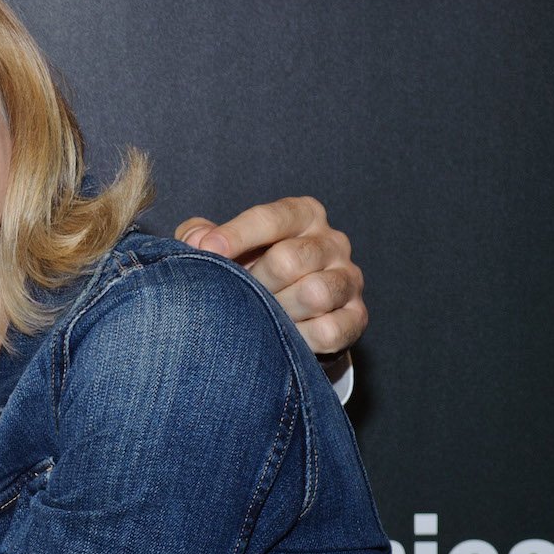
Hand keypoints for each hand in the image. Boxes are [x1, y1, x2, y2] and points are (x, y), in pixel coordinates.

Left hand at [177, 196, 365, 357]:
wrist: (285, 312)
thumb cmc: (248, 267)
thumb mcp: (221, 244)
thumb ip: (200, 235)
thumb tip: (196, 241)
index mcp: (302, 215)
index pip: (272, 218)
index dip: (235, 235)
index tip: (205, 251)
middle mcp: (332, 242)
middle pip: (290, 260)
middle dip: (255, 282)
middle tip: (237, 296)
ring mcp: (349, 279)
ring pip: (314, 295)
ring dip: (278, 311)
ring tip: (260, 316)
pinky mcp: (357, 317)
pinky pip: (330, 331)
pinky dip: (300, 338)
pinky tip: (282, 336)